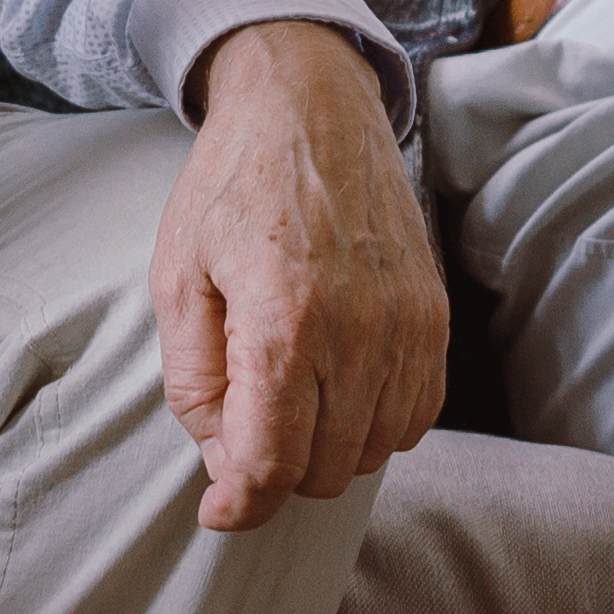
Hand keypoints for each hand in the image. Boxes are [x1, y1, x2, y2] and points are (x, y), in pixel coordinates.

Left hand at [151, 19, 447, 531]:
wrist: (310, 103)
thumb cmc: (232, 183)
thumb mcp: (177, 277)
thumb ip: (194, 384)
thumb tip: (225, 463)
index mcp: (286, 321)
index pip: (272, 465)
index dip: (238, 506)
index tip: (217, 510)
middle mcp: (361, 331)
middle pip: (324, 469)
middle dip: (275, 471)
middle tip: (240, 428)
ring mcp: (410, 324)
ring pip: (373, 451)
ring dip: (325, 450)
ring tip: (286, 399)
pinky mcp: (436, 315)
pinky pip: (416, 415)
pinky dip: (374, 424)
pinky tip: (336, 390)